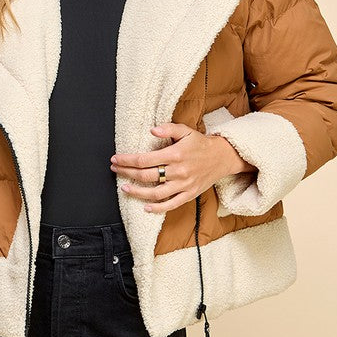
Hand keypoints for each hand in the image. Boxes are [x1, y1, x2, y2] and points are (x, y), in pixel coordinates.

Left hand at [110, 122, 256, 213]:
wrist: (222, 157)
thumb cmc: (200, 143)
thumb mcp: (185, 131)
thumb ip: (168, 129)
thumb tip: (152, 131)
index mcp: (175, 154)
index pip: (144, 159)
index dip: (127, 160)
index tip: (115, 159)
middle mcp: (178, 171)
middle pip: (146, 176)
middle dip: (127, 173)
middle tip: (115, 170)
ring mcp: (184, 185)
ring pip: (156, 193)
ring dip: (137, 192)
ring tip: (124, 188)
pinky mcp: (189, 194)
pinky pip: (171, 204)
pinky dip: (158, 208)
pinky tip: (145, 207)